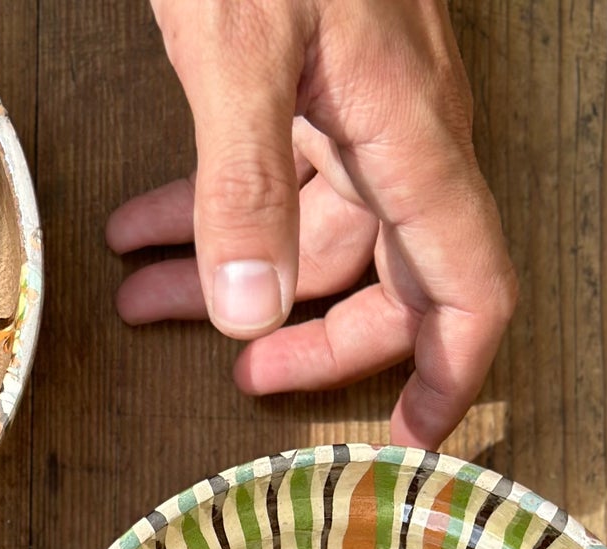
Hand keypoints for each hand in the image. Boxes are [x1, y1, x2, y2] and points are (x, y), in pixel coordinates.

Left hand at [109, 0, 516, 447]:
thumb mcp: (237, 44)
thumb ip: (244, 179)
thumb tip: (253, 312)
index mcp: (408, 135)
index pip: (466, 287)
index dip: (446, 377)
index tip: (406, 447)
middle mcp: (402, 130)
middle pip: (390, 279)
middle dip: (314, 342)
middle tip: (237, 382)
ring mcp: (362, 102)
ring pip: (318, 229)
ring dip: (230, 275)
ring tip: (140, 299)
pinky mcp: (317, 73)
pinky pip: (282, 172)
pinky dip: (216, 209)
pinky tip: (142, 226)